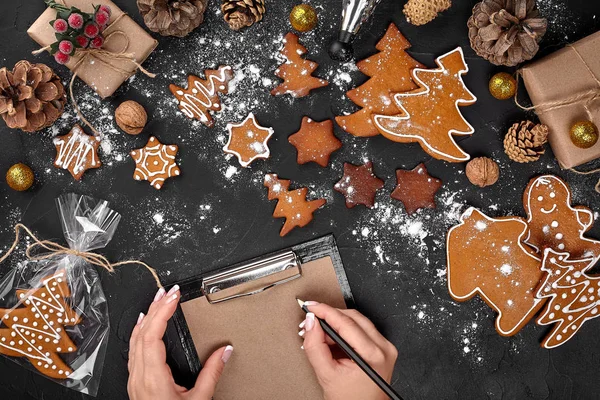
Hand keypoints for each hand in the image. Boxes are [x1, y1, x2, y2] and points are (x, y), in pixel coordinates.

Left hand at [128, 285, 233, 399]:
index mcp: (153, 377)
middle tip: (168, 291)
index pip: (152, 335)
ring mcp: (134, 380)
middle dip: (155, 308)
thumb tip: (225, 351)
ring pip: (134, 341)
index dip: (162, 311)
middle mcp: (139, 376)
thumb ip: (212, 373)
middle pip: (141, 333)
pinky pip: (132, 351)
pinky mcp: (135, 384)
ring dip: (146, 317)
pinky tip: (143, 327)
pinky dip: (139, 333)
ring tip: (156, 301)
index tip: (173, 296)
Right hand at [300, 302, 397, 399]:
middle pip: (353, 318)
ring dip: (337, 322)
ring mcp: (386, 347)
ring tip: (320, 333)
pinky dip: (345, 329)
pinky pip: (362, 329)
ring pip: (358, 321)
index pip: (346, 323)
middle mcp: (384, 348)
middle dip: (330, 316)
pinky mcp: (383, 348)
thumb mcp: (326, 374)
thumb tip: (311, 323)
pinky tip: (333, 338)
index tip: (310, 306)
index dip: (325, 311)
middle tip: (312, 320)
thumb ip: (315, 346)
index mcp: (373, 355)